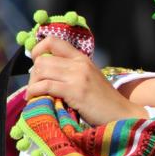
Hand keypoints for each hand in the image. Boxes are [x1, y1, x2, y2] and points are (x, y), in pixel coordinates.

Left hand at [27, 36, 146, 124]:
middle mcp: (79, 63)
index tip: (36, 66)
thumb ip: (71, 72)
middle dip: (33, 74)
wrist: (122, 114)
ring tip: (35, 95)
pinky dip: (34, 92)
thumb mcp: (88, 79)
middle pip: (42, 59)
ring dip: (32, 84)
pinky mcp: (76, 91)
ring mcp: (78, 76)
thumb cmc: (103, 102)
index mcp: (81, 58)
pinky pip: (46, 86)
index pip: (52, 41)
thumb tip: (44, 73)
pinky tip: (35, 99)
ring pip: (41, 70)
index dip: (37, 51)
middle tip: (35, 87)